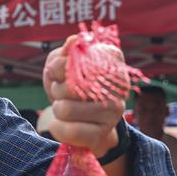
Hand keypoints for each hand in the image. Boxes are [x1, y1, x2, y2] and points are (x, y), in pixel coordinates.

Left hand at [42, 35, 123, 156]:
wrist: (81, 122)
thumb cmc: (70, 88)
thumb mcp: (62, 66)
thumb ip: (64, 55)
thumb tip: (73, 41)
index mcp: (111, 59)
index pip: (76, 58)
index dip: (59, 68)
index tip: (62, 73)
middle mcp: (119, 84)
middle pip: (68, 85)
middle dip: (57, 89)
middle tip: (65, 94)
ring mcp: (114, 111)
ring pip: (64, 109)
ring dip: (57, 109)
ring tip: (67, 108)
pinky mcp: (102, 134)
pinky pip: (68, 131)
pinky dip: (57, 128)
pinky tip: (62, 124)